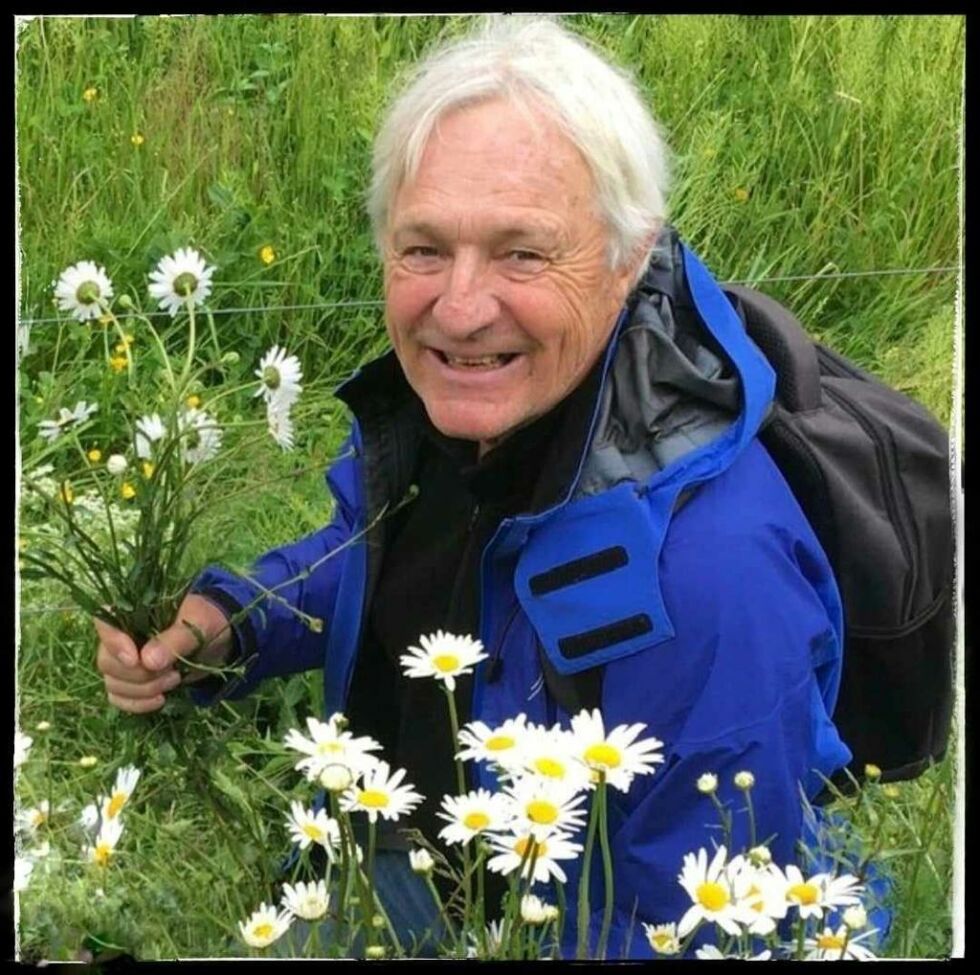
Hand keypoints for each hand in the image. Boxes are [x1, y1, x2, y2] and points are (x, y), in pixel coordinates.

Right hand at [95, 593, 234, 713]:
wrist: (216, 640)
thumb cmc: (205, 621)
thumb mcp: (198, 624)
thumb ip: (174, 639)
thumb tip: (147, 661)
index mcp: (133, 612)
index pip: (104, 624)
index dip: (114, 644)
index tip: (136, 660)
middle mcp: (121, 637)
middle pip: (107, 662)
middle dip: (139, 675)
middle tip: (172, 673)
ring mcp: (124, 662)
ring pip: (113, 683)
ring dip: (143, 690)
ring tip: (175, 680)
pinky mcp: (131, 682)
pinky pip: (119, 699)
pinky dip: (138, 704)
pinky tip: (160, 700)